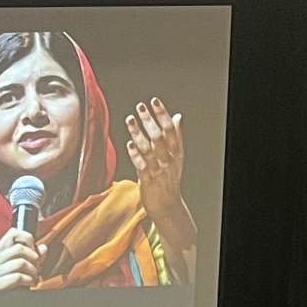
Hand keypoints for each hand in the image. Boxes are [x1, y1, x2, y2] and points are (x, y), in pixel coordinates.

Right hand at [0, 226, 47, 292]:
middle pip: (19, 248)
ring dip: (33, 271)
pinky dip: (29, 280)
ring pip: (20, 262)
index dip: (28, 238)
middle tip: (37, 267)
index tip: (34, 250)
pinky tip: (30, 283)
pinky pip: (18, 277)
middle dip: (34, 258)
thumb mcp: (20, 268)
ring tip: (34, 277)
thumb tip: (43, 248)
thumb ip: (32, 257)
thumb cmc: (10, 285)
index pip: (12, 233)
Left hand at [125, 98, 194, 252]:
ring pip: (148, 148)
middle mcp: (169, 159)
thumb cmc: (169, 179)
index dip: (162, 114)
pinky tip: (129, 143)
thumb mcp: (176, 157)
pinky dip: (135, 153)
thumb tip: (177, 116)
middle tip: (140, 106)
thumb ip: (175, 137)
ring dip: (138, 132)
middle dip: (149, 120)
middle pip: (159, 135)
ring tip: (130, 119)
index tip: (154, 101)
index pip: (171, 128)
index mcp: (176, 152)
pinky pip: (141, 165)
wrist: (167, 205)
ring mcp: (159, 170)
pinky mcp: (148, 180)